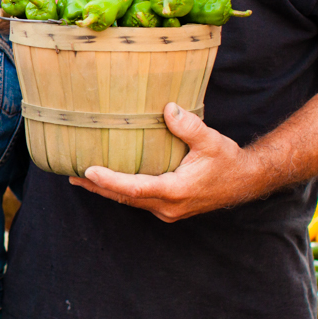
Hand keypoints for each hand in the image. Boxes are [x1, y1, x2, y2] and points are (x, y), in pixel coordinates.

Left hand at [68, 102, 255, 221]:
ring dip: (106, 190)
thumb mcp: (211, 141)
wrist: (245, 181)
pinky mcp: (168, 207)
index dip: (110, 180)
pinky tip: (106, 182)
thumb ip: (189, 126)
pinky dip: (120, 191)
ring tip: (80, 178)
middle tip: (72, 174)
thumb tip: (168, 108)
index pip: (135, 188)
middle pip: (125, 198)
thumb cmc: (228, 161)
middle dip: (98, 187)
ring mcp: (167, 210)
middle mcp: (168, 206)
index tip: (89, 170)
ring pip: (129, 201)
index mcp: (176, 191)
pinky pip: (138, 200)